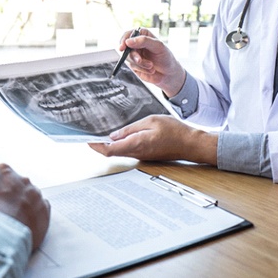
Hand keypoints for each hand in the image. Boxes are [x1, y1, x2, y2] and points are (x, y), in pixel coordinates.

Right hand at [0, 161, 50, 249]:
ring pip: (27, 197)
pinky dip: (31, 216)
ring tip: (7, 222)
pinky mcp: (44, 211)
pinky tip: (19, 225)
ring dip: (20, 206)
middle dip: (7, 196)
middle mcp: (21, 179)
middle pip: (14, 186)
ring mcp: (35, 195)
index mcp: (2, 170)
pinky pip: (38, 211)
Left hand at [89, 115, 217, 163]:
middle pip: (112, 152)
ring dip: (109, 145)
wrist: (190, 144)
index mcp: (136, 144)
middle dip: (99, 145)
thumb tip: (114, 135)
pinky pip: (129, 151)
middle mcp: (137, 153)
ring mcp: (142, 156)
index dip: (96, 146)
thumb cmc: (174, 131)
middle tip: (91, 135)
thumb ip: (131, 129)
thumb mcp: (150, 121)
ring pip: (120, 152)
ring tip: (102, 133)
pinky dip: (120, 145)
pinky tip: (120, 136)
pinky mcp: (146, 155)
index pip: (109, 149)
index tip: (87, 140)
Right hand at [119, 27, 185, 96]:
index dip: (124, 40)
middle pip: (126, 48)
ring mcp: (134, 55)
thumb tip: (128, 41)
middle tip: (140, 60)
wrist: (168, 73)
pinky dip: (141, 69)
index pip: (128, 34)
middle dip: (133, 56)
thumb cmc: (165, 57)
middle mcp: (136, 44)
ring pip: (128, 58)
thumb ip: (144, 41)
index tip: (123, 47)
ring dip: (140, 64)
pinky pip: (132, 67)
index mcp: (142, 35)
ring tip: (151, 66)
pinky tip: (150, 70)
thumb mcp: (158, 46)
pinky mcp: (134, 66)